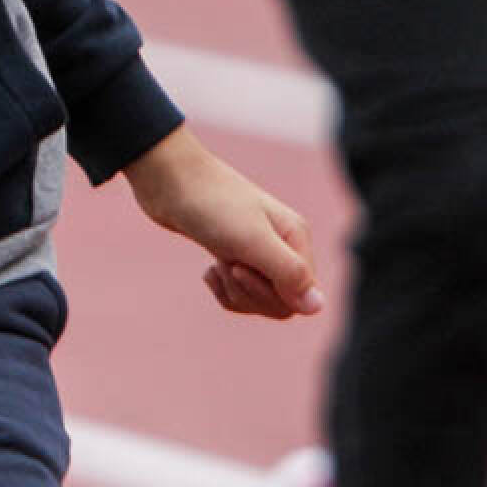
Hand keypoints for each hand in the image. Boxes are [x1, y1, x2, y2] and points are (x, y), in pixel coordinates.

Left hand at [122, 126, 323, 319]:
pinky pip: (238, 292)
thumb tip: (319, 307)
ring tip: (217, 266)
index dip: (270, 295)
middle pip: (281, 302)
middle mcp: (281, 245)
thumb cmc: (212, 204)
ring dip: (235, 291)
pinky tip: (208, 272)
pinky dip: (222, 289)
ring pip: (258, 299)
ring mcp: (255, 249)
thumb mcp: (252, 240)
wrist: (167, 180)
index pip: (301, 297)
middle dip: (250, 295)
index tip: (241, 270)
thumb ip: (289, 273)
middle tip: (228, 266)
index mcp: (296, 237)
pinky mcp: (232, 253)